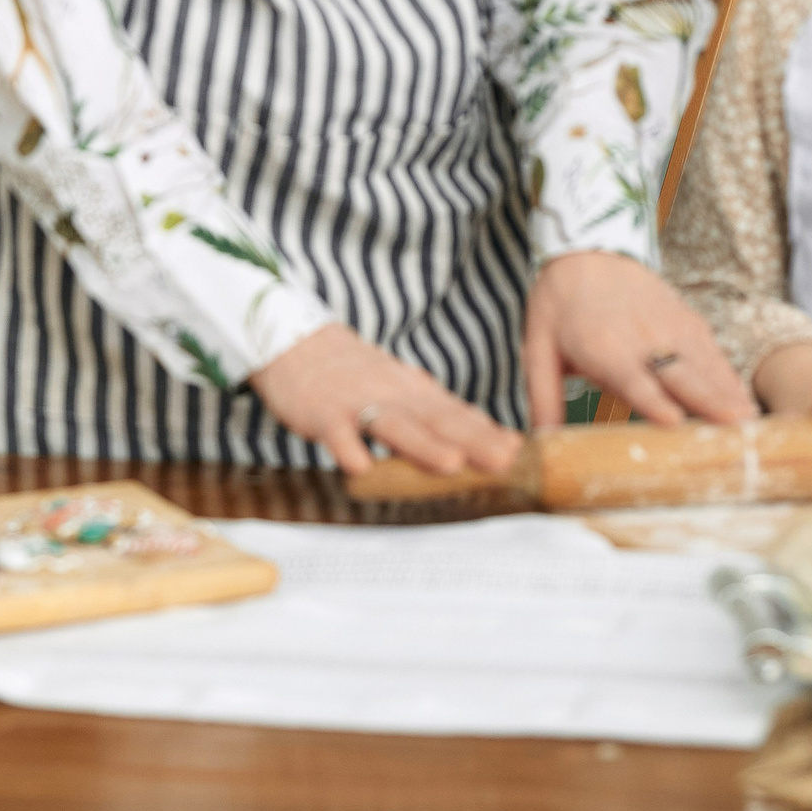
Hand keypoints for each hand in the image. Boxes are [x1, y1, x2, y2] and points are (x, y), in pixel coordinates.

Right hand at [249, 323, 521, 477]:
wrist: (292, 340)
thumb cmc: (351, 373)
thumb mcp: (396, 385)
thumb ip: (431, 413)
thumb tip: (480, 440)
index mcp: (411, 390)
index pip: (455, 412)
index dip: (486, 431)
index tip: (519, 451)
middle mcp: (391, 394)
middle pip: (435, 418)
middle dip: (471, 440)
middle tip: (503, 460)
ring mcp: (356, 403)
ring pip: (394, 424)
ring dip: (422, 444)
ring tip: (451, 464)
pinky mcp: (322, 414)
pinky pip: (337, 434)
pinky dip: (349, 450)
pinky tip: (361, 470)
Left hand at [523, 250, 756, 427]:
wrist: (586, 250)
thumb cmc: (559, 306)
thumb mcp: (537, 348)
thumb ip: (542, 397)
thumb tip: (539, 443)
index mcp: (603, 347)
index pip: (631, 377)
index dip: (652, 399)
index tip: (673, 421)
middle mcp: (643, 338)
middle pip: (680, 374)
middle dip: (709, 402)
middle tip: (737, 431)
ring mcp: (671, 328)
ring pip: (706, 366)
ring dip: (729, 395)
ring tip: (752, 426)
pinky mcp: (689, 322)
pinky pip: (714, 354)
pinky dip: (731, 379)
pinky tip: (746, 403)